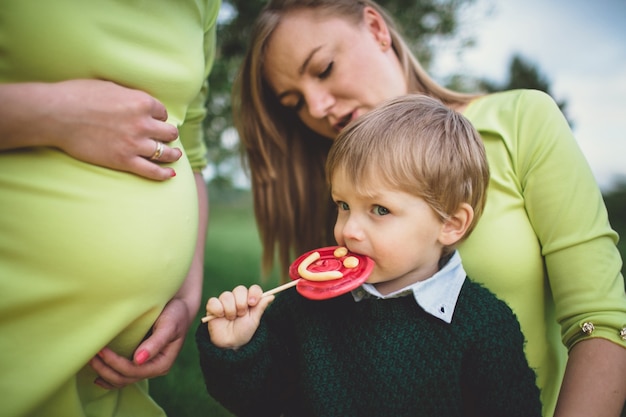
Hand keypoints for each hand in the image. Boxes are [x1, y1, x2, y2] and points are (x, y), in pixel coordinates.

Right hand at [0, 80, 181, 179]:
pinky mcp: (124, 161)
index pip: (163, 113)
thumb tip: (140, 104)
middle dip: (169, 134)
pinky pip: (152, 170)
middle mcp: (142, 123)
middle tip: (167, 137)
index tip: (155, 120)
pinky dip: (164, 174)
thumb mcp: (112, 87)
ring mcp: (134, 144)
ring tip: (175, 154)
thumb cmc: (79, 96)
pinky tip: (170, 174)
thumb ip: (131, 97)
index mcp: (141, 102)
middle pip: (169, 133)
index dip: (159, 117)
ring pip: (165, 152)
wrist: (57, 114)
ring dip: (173, 153)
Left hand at [89, 297, 191, 389]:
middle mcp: (154, 368)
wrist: (179, 307)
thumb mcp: (169, 325)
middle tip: (91, 355)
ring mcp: (146, 367)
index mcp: (163, 363)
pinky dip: (109, 377)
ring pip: (121, 380)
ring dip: (105, 373)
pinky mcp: (139, 362)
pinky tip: (98, 376)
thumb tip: (139, 360)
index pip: (135, 371)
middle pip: (125, 378)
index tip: (102, 350)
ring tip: (91, 360)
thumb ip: (156, 342)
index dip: (116, 363)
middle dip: (106, 369)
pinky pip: (122, 376)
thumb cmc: (176, 314)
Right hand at [205, 285, 274, 349]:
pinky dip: (218, 309)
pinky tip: (220, 316)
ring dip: (230, 309)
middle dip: (241, 303)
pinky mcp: (212, 307)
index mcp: (248, 300)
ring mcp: (224, 302)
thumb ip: (260, 307)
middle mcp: (236, 298)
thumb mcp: (254, 321)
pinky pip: (213, 301)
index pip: (253, 289)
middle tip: (241, 314)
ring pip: (226, 295)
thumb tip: (272, 296)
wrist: (230, 344)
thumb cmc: (243, 332)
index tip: (252, 303)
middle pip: (239, 289)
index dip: (253, 293)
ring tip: (231, 319)